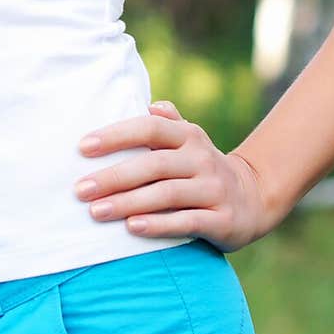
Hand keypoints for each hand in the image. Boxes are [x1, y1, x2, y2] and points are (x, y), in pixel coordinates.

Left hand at [73, 100, 274, 251]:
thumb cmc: (203, 168)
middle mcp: (202, 159)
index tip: (82, 147)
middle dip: (114, 177)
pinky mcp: (222, 219)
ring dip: (128, 203)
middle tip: (80, 189)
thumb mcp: (190, 140)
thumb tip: (150, 105)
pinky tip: (132, 228)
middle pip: (153, 165)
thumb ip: (168, 122)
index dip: (116, 135)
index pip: (150, 128)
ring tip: (96, 212)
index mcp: (189, 135)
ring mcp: (214, 189)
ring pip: (166, 194)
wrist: (254, 198)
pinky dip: (159, 224)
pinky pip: (187, 221)